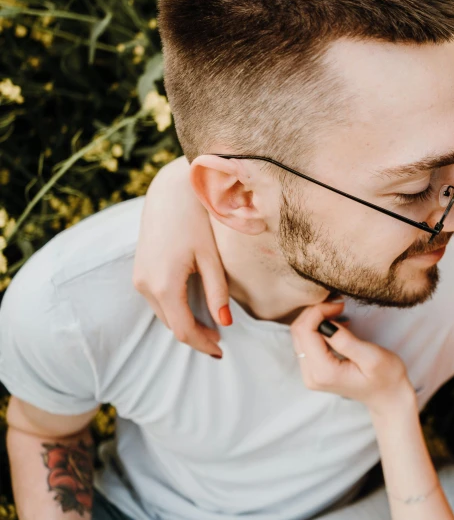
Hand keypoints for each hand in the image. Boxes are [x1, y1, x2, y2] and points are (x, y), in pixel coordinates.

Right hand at [132, 156, 230, 357]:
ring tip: (211, 328)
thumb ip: (217, 293)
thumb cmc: (195, 220)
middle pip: (171, 325)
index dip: (202, 344)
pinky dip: (175, 310)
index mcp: (164, 284)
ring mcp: (139, 278)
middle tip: (220, 342)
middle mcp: (145, 285)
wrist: (170, 192)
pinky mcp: (139, 271)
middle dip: (195, 336)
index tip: (221, 352)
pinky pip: (157, 301)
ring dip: (185, 323)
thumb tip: (225, 323)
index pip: (183, 329)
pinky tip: (193, 309)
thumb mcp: (211, 258)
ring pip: (163, 314)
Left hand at [290, 302, 414, 414]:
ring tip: (336, 313)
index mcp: (324, 372)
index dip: (319, 311)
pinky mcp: (312, 371)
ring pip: (298, 336)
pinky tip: (333, 325)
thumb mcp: (372, 356)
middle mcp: (311, 375)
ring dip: (314, 319)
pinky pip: (305, 343)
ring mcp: (310, 375)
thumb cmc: (386, 377)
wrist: (388, 397)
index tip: (339, 305)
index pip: (306, 331)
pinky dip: (315, 328)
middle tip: (338, 306)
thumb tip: (324, 322)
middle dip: (315, 313)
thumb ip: (345, 341)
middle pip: (298, 332)